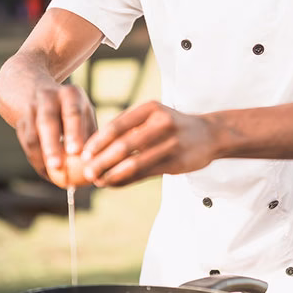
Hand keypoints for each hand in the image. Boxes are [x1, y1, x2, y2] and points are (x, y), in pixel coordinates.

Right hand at [15, 83, 96, 185]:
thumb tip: (95, 164)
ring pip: (32, 136)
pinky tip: (46, 172)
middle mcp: (48, 97)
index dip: (73, 132)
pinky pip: (25, 144)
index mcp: (70, 94)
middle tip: (57, 166)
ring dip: (41, 157)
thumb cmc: (73, 112)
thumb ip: (90, 136)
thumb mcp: (84, 115)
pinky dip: (36, 160)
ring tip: (52, 174)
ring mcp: (31, 109)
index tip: (76, 151)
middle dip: (51, 145)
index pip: (72, 112)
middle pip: (47, 122)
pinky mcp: (20, 122)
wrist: (40, 94)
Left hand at [81, 101, 218, 186]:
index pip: (117, 126)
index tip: (83, 155)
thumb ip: (129, 128)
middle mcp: (161, 123)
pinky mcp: (177, 162)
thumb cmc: (172, 126)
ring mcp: (171, 143)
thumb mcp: (152, 117)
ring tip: (98, 181)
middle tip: (87, 172)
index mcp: (150, 108)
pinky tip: (114, 184)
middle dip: (101, 161)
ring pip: (134, 163)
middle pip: (124, 146)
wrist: (209, 134)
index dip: (97, 142)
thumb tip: (94, 147)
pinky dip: (126, 180)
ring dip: (112, 175)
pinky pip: (145, 174)